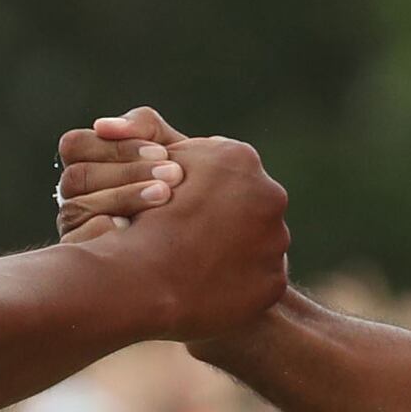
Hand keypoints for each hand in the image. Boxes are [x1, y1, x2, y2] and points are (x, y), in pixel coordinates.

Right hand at [56, 109, 188, 242]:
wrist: (202, 224)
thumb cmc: (177, 179)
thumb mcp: (166, 146)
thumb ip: (142, 126)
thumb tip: (103, 125)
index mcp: (84, 162)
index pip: (76, 145)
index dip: (117, 147)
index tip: (163, 153)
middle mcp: (73, 194)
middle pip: (76, 177)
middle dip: (126, 173)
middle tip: (174, 175)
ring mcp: (73, 226)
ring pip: (77, 207)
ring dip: (123, 198)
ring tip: (167, 197)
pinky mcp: (82, 254)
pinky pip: (81, 243)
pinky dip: (109, 233)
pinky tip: (141, 228)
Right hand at [62, 110, 289, 340]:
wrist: (140, 282)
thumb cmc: (135, 215)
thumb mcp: (137, 160)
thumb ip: (148, 132)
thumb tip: (133, 125)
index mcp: (240, 158)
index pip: (223, 167)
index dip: (195, 184)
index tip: (174, 202)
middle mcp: (270, 194)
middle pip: (246, 201)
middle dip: (222, 214)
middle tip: (186, 234)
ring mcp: (276, 242)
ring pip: (258, 240)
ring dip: (234, 247)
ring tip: (195, 261)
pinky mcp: (274, 282)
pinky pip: (259, 279)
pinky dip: (239, 283)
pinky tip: (209, 286)